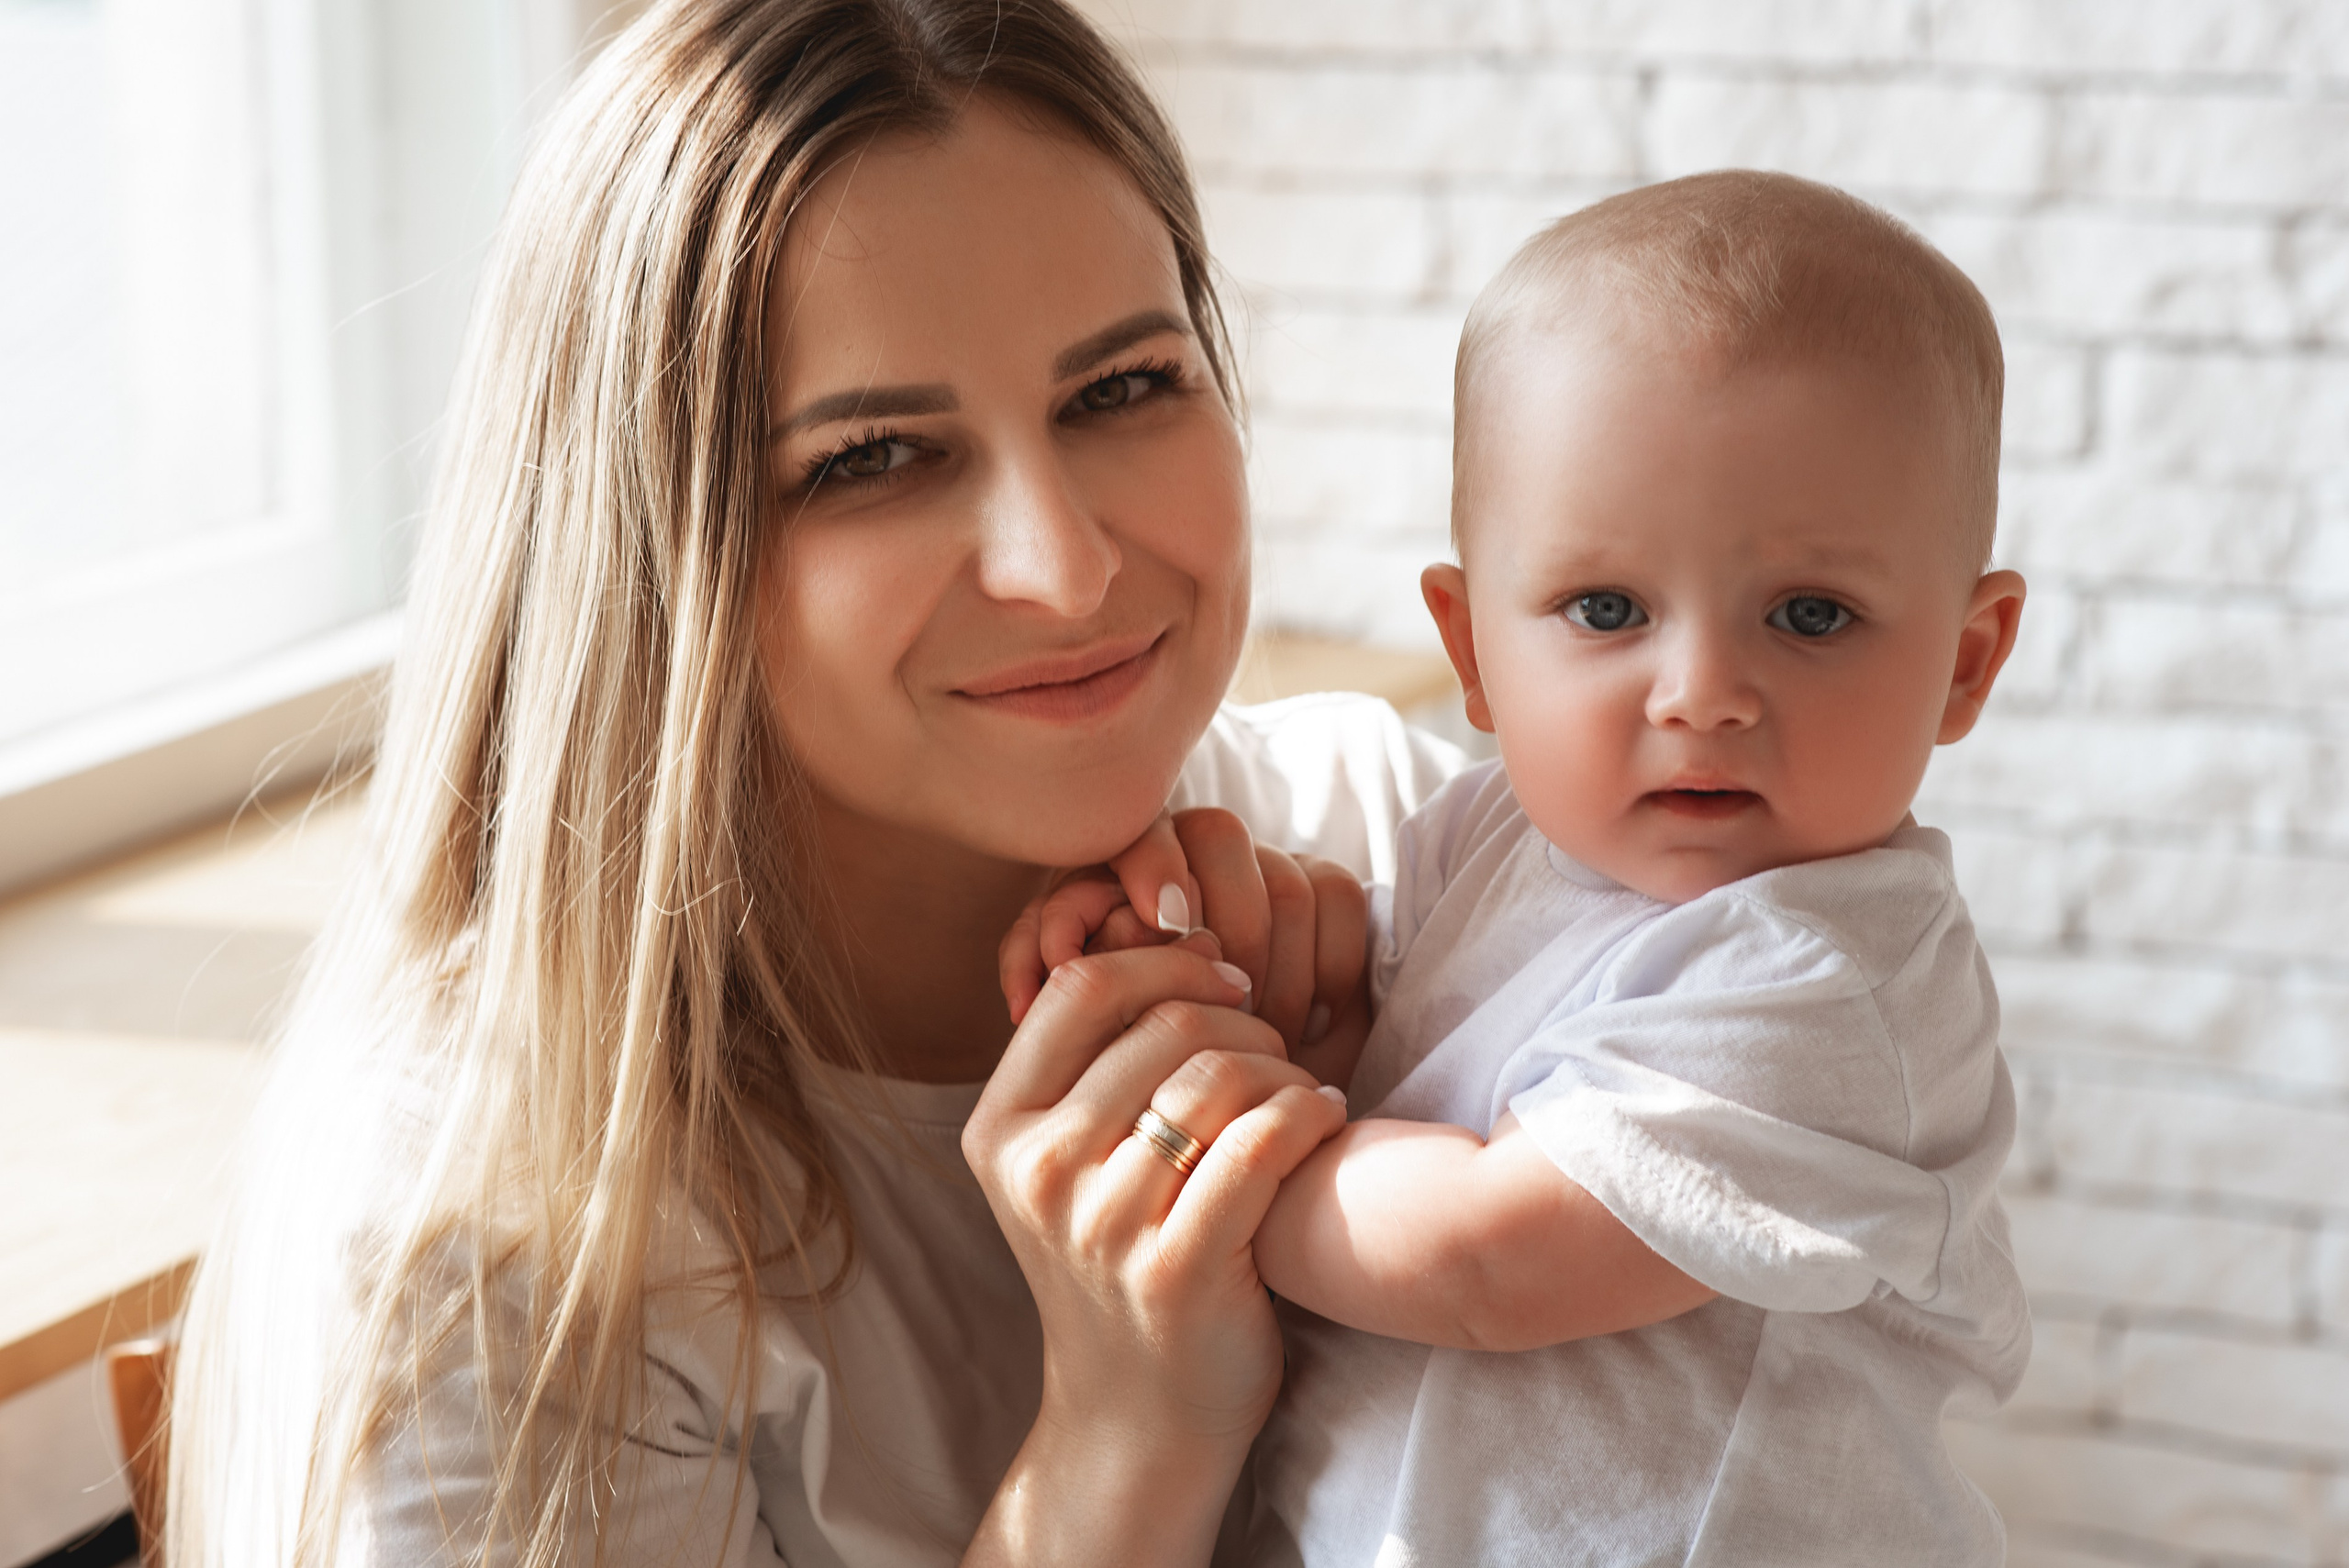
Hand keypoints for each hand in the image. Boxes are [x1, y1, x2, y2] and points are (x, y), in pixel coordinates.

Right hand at [962, 942, 1348, 1564]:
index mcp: (1000, 1128)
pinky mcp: (1176, 1270)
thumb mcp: (1066, 1164)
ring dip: (1284, 1066)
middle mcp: (1039, 1172)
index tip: (1225, 977)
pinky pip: (1261, 1144)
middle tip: (1281, 1041)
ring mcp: (1103, 1224)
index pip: (1080, 985)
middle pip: (1163, 1023)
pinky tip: (1327, 1120)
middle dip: (1242, 1016)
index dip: (1165, 960)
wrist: (1134, 1421)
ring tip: (1305, 1087)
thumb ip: (1094, 1064)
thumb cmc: (1118, 1267)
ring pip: (1218, 1077)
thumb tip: (1172, 928)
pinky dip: (1309, 1115)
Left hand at [998, 809, 1372, 1068]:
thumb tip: (1056, 967)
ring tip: (1265, 1037)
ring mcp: (1264, 862)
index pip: (1140, 828)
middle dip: (1225, 925)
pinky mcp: (1325, 885)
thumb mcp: (1075, 1008)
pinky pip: (1338, 897)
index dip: (1154, 863)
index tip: (1166, 921)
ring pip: (1284, 879)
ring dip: (1278, 969)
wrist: (1227, 1080)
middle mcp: (1192, 846)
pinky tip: (1314, 1025)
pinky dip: (1329, 968)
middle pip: (1220, 834)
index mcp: (1122, 863)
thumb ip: (1050, 974)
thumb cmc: (1128, 1041)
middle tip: (1225, 1005)